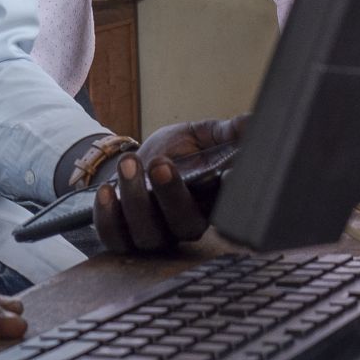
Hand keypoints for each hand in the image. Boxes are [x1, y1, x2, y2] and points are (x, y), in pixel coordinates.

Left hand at [93, 115, 241, 256]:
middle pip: (185, 225)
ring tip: (129, 162)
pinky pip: (114, 237)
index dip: (228, 199)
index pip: (228, 211)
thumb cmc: (176, 152)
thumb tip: (253, 122)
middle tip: (160, 163)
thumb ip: (228, 132)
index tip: (224, 175)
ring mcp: (154, 236)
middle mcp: (185, 226)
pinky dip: (108, 216)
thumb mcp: (204, 136)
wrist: (136, 162)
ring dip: (136, 199)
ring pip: (148, 233)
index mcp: (213, 204)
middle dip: (172, 195)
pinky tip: (107, 190)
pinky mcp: (122, 238)